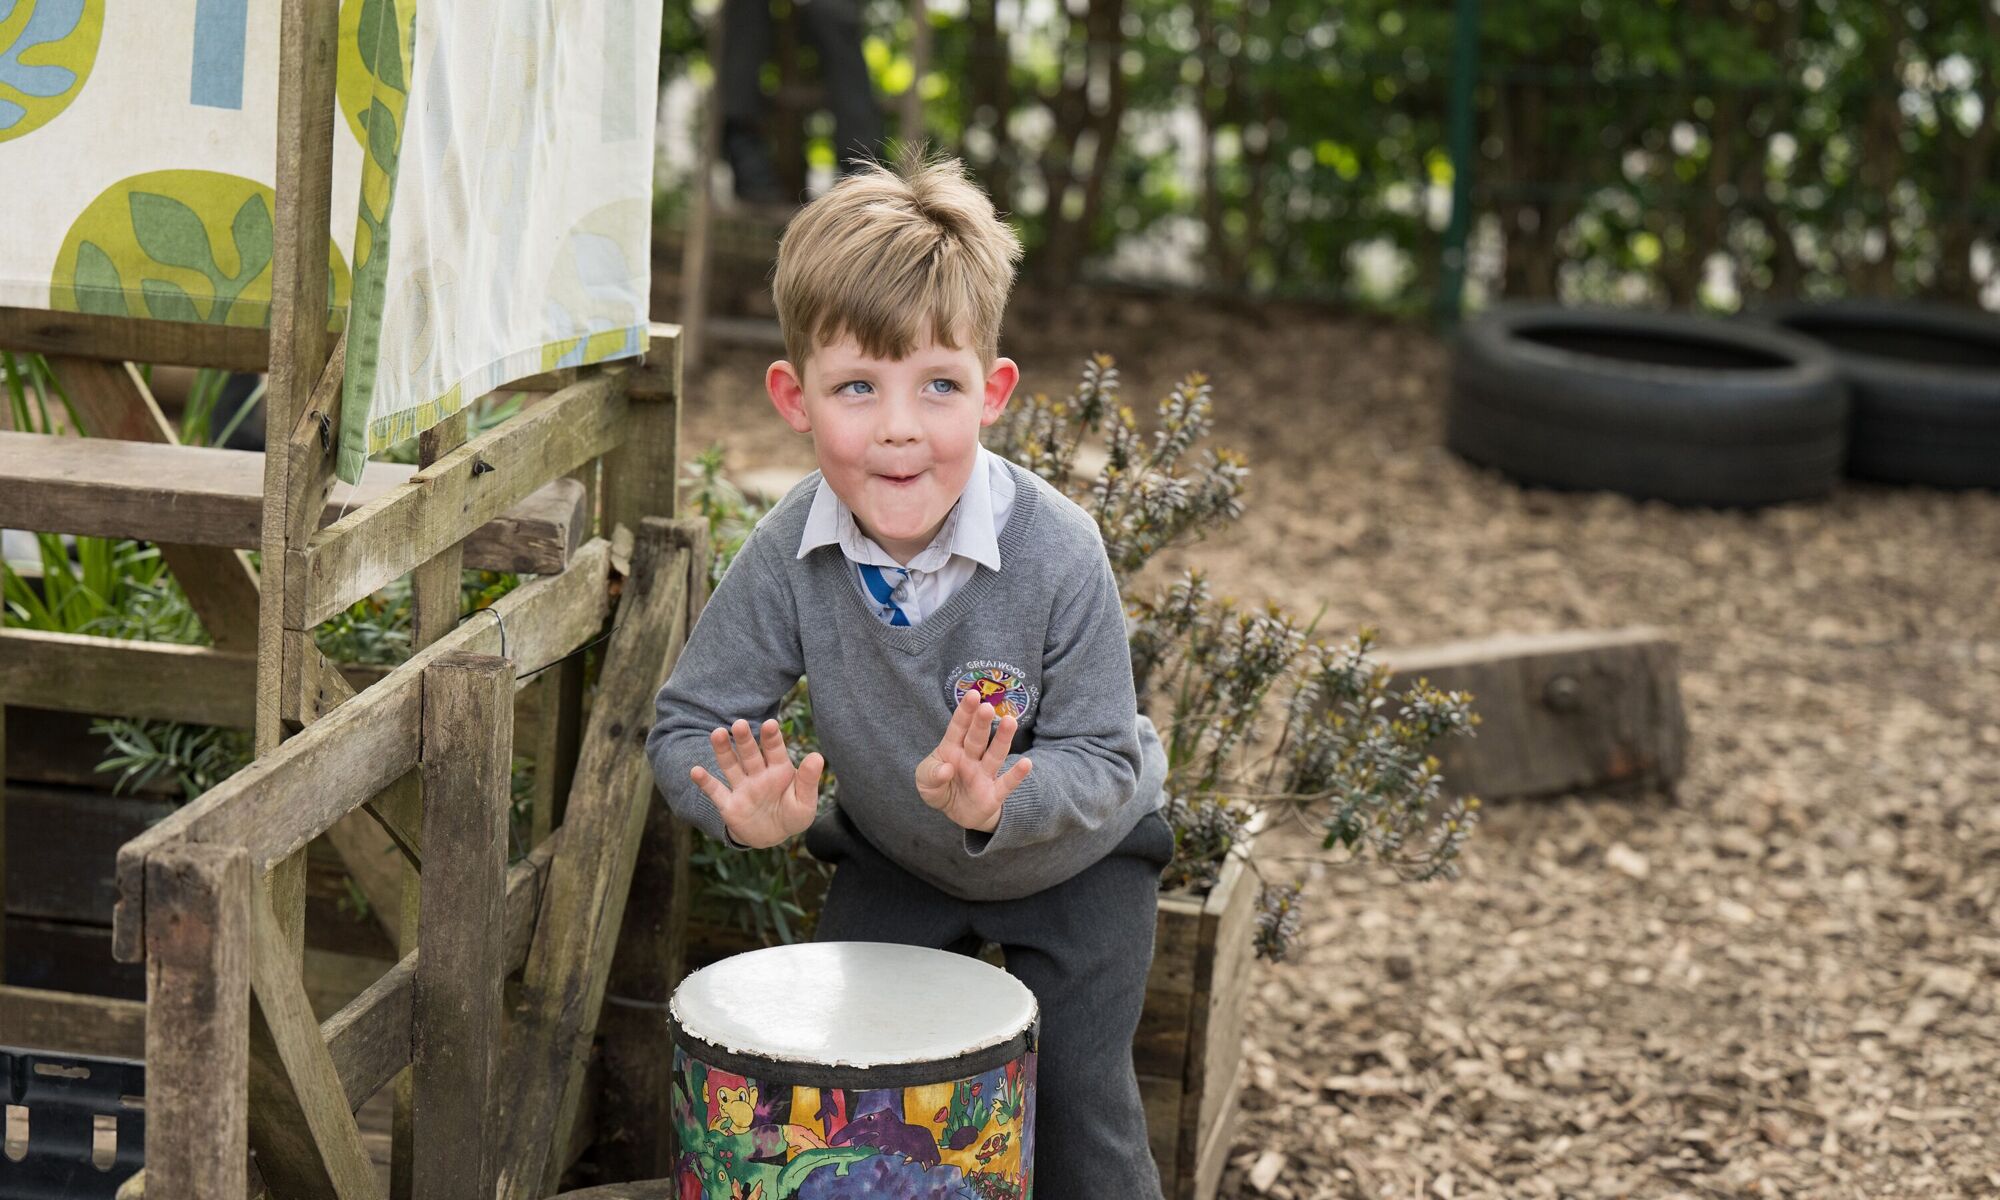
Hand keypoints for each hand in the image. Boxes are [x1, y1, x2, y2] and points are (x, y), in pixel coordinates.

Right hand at [689, 718, 824, 848]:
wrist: (772, 836)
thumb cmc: (792, 815)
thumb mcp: (805, 803)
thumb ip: (809, 781)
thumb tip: (818, 756)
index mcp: (779, 771)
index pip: (775, 751)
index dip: (772, 738)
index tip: (770, 724)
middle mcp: (758, 775)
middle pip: (750, 754)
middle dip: (744, 740)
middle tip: (740, 724)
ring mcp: (742, 788)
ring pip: (731, 766)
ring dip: (723, 751)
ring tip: (717, 734)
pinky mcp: (729, 805)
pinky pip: (716, 792)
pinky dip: (706, 782)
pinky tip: (695, 771)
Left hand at [917, 689, 1032, 833]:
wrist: (955, 813)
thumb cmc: (939, 788)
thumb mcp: (925, 782)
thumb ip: (931, 774)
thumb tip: (946, 769)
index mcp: (952, 748)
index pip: (959, 727)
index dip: (965, 711)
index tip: (973, 695)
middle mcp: (971, 757)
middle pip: (977, 738)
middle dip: (982, 722)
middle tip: (987, 707)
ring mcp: (984, 775)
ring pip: (995, 755)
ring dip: (1002, 739)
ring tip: (1010, 722)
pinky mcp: (994, 794)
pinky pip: (1006, 784)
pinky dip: (1016, 775)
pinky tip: (1026, 763)